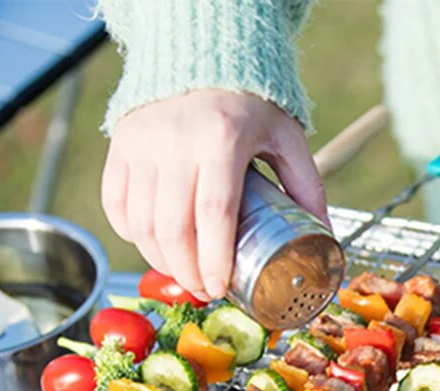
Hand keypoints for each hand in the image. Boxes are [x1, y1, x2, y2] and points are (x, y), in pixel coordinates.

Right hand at [101, 89, 326, 300]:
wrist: (202, 53)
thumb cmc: (248, 101)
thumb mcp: (285, 135)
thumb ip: (306, 184)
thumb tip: (324, 235)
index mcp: (222, 138)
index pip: (213, 214)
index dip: (213, 260)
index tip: (218, 287)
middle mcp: (175, 140)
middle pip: (172, 228)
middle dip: (186, 271)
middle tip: (202, 288)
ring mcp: (142, 142)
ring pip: (140, 223)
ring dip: (159, 260)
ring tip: (181, 272)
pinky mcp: (121, 146)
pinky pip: (116, 205)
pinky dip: (130, 235)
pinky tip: (151, 245)